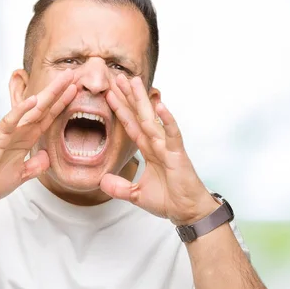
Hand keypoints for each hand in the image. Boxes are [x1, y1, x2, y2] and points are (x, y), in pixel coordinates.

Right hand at [0, 70, 76, 200]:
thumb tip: (46, 157)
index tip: (75, 91)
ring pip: (32, 110)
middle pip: (43, 109)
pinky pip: (10, 121)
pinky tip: (32, 100)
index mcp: (26, 139)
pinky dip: (20, 111)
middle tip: (73, 75)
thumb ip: (34, 167)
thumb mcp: (19, 176)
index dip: (62, 105)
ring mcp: (9, 132)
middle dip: (59, 92)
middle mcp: (19, 132)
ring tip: (62, 80)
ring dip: (48, 95)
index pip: (47, 118)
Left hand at [101, 74, 217, 225]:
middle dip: (128, 97)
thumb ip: (119, 187)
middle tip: (117, 77)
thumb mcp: (136, 195)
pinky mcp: (178, 155)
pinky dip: (167, 121)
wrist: (188, 212)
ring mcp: (168, 147)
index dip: (120, 109)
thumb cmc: (169, 200)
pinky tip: (161, 105)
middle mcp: (158, 144)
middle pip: (139, 116)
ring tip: (134, 81)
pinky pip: (172, 135)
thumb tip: (101, 181)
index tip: (109, 93)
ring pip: (152, 120)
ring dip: (142, 100)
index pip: (131, 125)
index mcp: (149, 150)